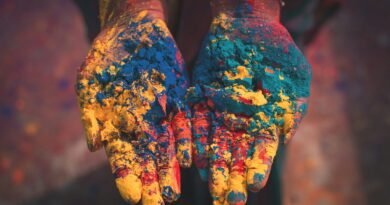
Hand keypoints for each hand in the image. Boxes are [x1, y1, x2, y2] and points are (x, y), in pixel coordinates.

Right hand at [76, 11, 190, 203]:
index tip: (134, 198)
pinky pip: (185, 125)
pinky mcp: (180, 101)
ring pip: (168, 148)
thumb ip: (91, 114)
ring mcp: (162, 116)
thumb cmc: (105, 57)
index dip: (128, 179)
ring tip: (174, 192)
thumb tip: (94, 145)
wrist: (133, 31)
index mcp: (117, 127)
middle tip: (158, 203)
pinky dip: (187, 142)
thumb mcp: (89, 82)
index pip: (122, 160)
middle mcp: (141, 127)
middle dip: (152, 183)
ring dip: (171, 170)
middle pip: (147, 161)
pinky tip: (190, 159)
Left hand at [187, 11, 311, 204]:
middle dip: (231, 178)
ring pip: (213, 144)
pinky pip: (196, 123)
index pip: (261, 151)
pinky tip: (192, 157)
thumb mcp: (294, 78)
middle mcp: (240, 123)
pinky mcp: (201, 100)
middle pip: (235, 155)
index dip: (257, 168)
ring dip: (211, 166)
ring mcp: (219, 113)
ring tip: (208, 188)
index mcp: (265, 122)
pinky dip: (194, 140)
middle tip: (226, 201)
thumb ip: (290, 108)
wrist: (248, 26)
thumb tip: (285, 137)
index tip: (252, 186)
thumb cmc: (277, 51)